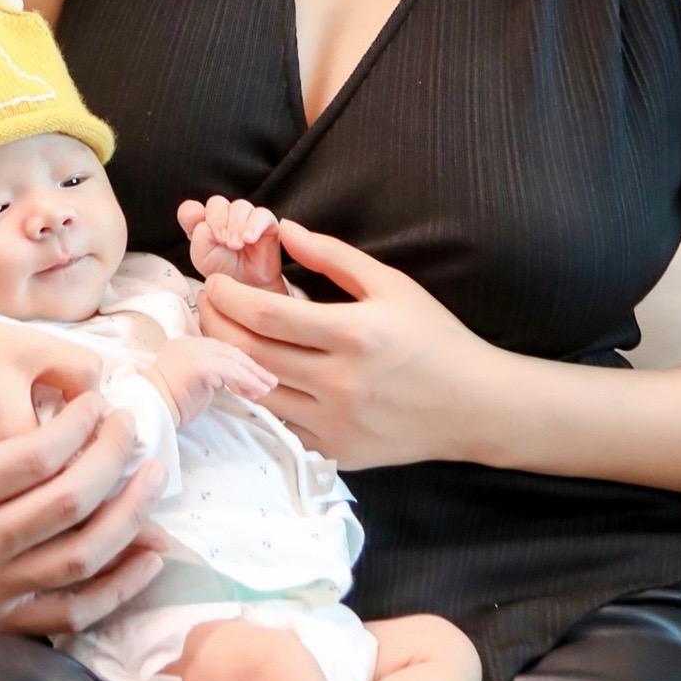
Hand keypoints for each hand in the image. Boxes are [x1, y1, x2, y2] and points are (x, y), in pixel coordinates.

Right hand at [0, 356, 166, 647]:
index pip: (36, 457)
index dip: (79, 427)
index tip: (100, 405)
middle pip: (69, 502)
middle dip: (114, 459)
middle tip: (132, 429)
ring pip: (80, 558)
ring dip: (129, 518)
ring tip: (153, 481)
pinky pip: (71, 615)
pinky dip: (116, 590)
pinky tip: (147, 559)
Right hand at [147, 332, 276, 427]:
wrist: (150, 413)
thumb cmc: (168, 405)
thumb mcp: (193, 384)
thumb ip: (210, 376)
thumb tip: (236, 380)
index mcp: (185, 343)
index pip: (220, 349)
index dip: (242, 363)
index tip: (257, 377)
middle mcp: (189, 342)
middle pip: (229, 351)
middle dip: (252, 368)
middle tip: (269, 382)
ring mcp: (193, 351)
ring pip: (232, 360)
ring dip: (253, 376)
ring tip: (267, 389)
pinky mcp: (199, 365)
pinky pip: (231, 372)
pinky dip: (247, 381)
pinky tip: (257, 392)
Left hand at [178, 193, 286, 292]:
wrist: (247, 289)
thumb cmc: (225, 275)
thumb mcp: (203, 258)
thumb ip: (199, 236)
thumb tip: (207, 223)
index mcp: (203, 225)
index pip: (191, 209)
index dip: (193, 214)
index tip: (198, 228)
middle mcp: (223, 217)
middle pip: (216, 203)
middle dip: (218, 222)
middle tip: (222, 242)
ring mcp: (244, 218)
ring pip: (239, 206)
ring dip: (236, 226)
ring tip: (236, 246)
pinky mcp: (265, 223)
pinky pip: (261, 214)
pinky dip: (254, 225)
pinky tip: (249, 239)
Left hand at [197, 219, 503, 471]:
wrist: (475, 405)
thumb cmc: (434, 338)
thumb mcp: (391, 284)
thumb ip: (333, 256)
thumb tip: (285, 230)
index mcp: (354, 334)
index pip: (264, 315)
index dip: (227, 296)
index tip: (215, 282)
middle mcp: (340, 382)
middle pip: (249, 353)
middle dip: (214, 324)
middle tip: (205, 304)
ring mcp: (335, 422)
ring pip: (256, 392)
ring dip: (228, 361)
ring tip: (221, 334)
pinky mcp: (336, 450)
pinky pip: (279, 423)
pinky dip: (259, 396)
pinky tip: (253, 373)